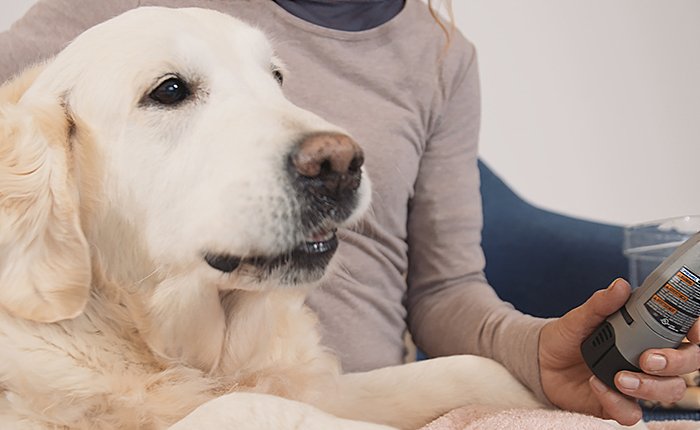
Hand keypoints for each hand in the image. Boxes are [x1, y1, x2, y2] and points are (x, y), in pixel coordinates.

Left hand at [538, 278, 699, 424]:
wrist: (542, 360)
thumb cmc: (569, 335)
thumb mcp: (580, 316)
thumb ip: (601, 303)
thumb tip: (620, 286)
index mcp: (648, 333)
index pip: (686, 333)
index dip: (697, 331)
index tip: (693, 332)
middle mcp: (650, 359)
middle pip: (687, 365)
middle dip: (676, 363)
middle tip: (648, 359)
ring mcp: (639, 384)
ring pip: (668, 392)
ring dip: (649, 387)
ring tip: (620, 377)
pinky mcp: (619, 405)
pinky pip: (632, 413)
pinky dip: (617, 402)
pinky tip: (597, 385)